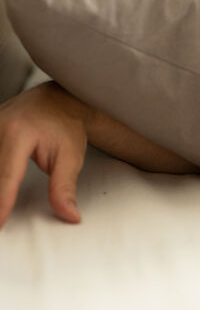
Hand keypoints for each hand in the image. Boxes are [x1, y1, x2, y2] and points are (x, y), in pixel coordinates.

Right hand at [0, 82, 89, 228]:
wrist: (60, 100)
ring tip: (1, 210)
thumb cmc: (66, 127)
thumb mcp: (71, 157)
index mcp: (19, 133)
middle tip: (1, 219)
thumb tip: (70, 216)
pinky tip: (2, 190)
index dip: (1, 203)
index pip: (6, 176)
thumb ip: (65, 188)